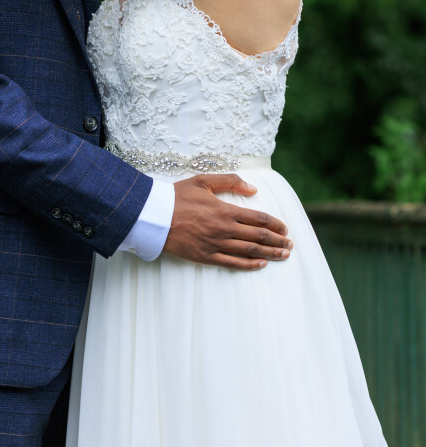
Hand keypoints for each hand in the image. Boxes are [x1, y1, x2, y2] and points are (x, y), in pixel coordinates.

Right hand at [163, 173, 291, 269]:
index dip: (276, 224)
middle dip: (278, 241)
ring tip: (283, 255)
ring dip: (269, 254)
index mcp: (225, 210)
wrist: (155, 216)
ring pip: (249, 251)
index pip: (259, 218)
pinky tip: (260, 264)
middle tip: (290, 244)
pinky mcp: (206, 257)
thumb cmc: (177, 196)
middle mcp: (224, 229)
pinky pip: (233, 263)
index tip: (285, 228)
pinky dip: (249, 265)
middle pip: (259, 236)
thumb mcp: (203, 181)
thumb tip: (253, 189)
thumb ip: (230, 181)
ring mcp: (216, 245)